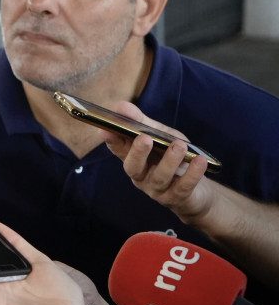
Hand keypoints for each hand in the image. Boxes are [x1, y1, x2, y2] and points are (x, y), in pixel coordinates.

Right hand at [100, 101, 215, 223]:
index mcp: (133, 159)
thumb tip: (120, 106)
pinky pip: (183, 186)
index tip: (106, 129)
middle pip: (133, 167)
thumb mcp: (159, 136)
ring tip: (179, 145)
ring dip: (169, 160)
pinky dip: (192, 174)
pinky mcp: (177, 198)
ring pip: (160, 177)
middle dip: (137, 153)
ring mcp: (157, 189)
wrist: (196, 190)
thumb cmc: (172, 157)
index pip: (118, 149)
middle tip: (144, 138)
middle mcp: (141, 176)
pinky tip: (199, 161)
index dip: (111, 140)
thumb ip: (141, 122)